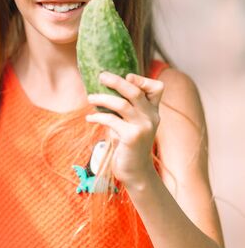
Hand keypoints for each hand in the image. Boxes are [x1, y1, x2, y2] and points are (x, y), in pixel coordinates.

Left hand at [86, 71, 163, 187]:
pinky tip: (89, 118)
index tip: (126, 76)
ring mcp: (143, 127)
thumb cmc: (130, 145)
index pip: (157, 88)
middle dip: (117, 81)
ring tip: (90, 97)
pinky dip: (98, 117)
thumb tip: (105, 89)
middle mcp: (151, 117)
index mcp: (153, 111)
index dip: (142, 79)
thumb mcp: (133, 124)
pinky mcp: (132, 138)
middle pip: (135, 92)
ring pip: (122, 104)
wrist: (136, 172)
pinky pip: (112, 120)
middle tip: (101, 76)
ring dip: (103, 99)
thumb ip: (127, 108)